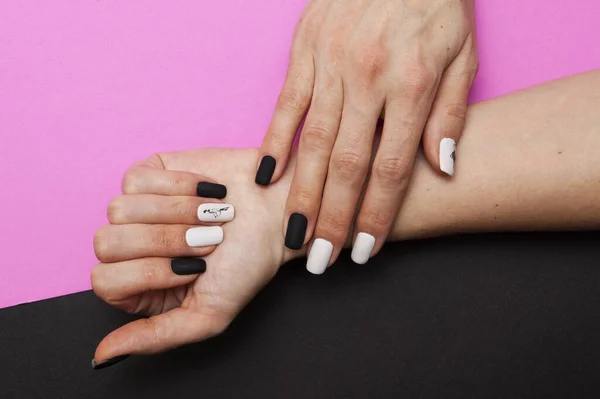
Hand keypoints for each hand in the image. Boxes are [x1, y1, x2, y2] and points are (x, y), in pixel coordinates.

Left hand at [91, 148, 295, 368]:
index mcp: (139, 287)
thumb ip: (156, 338)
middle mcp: (130, 248)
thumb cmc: (246, 263)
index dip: (150, 271)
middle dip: (164, 240)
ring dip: (176, 212)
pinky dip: (177, 185)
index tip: (192, 269)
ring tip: (211, 214)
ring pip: (119, 209)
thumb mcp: (208, 315)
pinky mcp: (149, 173)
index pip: (105, 281)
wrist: (277, 213)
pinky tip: (205, 191)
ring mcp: (135, 209)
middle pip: (107, 242)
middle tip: (207, 239)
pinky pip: (136, 178)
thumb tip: (102, 356)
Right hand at [255, 0, 477, 272]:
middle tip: (322, 260)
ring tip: (293, 234)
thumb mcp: (463, 52)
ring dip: (302, 193)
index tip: (365, 250)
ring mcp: (329, 64)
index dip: (377, 213)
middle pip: (346, 163)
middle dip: (334, 218)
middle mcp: (366, 78)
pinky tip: (265, 179)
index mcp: (410, 82)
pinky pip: (286, 105)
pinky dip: (273, 142)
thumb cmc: (436, 1)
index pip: (391, 165)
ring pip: (312, 142)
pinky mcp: (304, 51)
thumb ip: (451, 113)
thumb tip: (443, 168)